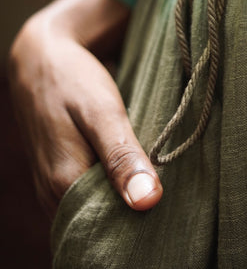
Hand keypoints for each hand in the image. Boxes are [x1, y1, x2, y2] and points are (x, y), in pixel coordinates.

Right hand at [8, 0, 162, 216]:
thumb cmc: (72, 79)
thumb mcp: (101, 112)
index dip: (141, 217)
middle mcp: (54, 194)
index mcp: (63, 184)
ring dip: (124, 194)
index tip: (170, 200)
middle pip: (103, 221)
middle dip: (134, 207)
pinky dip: (112, 183)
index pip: (110, 226)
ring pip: (96, 206)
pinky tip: (133, 167)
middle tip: (167, 183)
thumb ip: (122, 157)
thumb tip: (148, 202)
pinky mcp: (60, 173)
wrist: (40, 57)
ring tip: (153, 173)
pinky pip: (90, 192)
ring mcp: (54, 185)